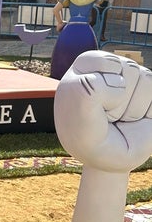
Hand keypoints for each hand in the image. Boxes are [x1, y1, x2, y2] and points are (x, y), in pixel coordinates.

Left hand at [54, 51, 151, 171]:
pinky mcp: (149, 91)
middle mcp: (109, 69)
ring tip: (118, 117)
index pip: (95, 60)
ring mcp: (132, 79)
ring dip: (129, 107)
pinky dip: (144, 109)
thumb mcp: (77, 114)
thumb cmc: (87, 136)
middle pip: (123, 68)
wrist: (109, 161)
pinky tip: (132, 118)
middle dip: (114, 99)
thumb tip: (121, 83)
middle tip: (104, 115)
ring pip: (141, 76)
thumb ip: (89, 88)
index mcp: (84, 69)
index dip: (92, 88)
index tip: (82, 108)